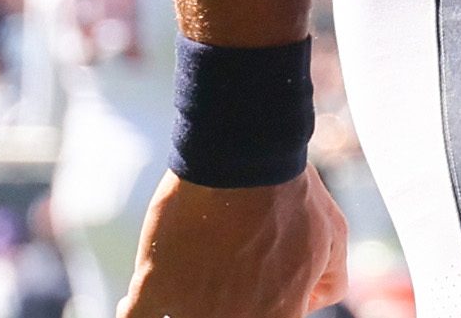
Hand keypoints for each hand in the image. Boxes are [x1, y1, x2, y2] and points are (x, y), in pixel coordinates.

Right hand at [120, 169, 347, 317]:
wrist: (243, 158)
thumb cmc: (292, 194)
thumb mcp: (333, 236)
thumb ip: (330, 280)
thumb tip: (309, 302)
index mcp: (278, 317)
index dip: (259, 311)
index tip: (242, 301)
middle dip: (217, 308)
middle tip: (208, 293)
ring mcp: (191, 311)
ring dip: (177, 311)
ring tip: (174, 297)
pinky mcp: (152, 289)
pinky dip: (130, 311)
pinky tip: (128, 301)